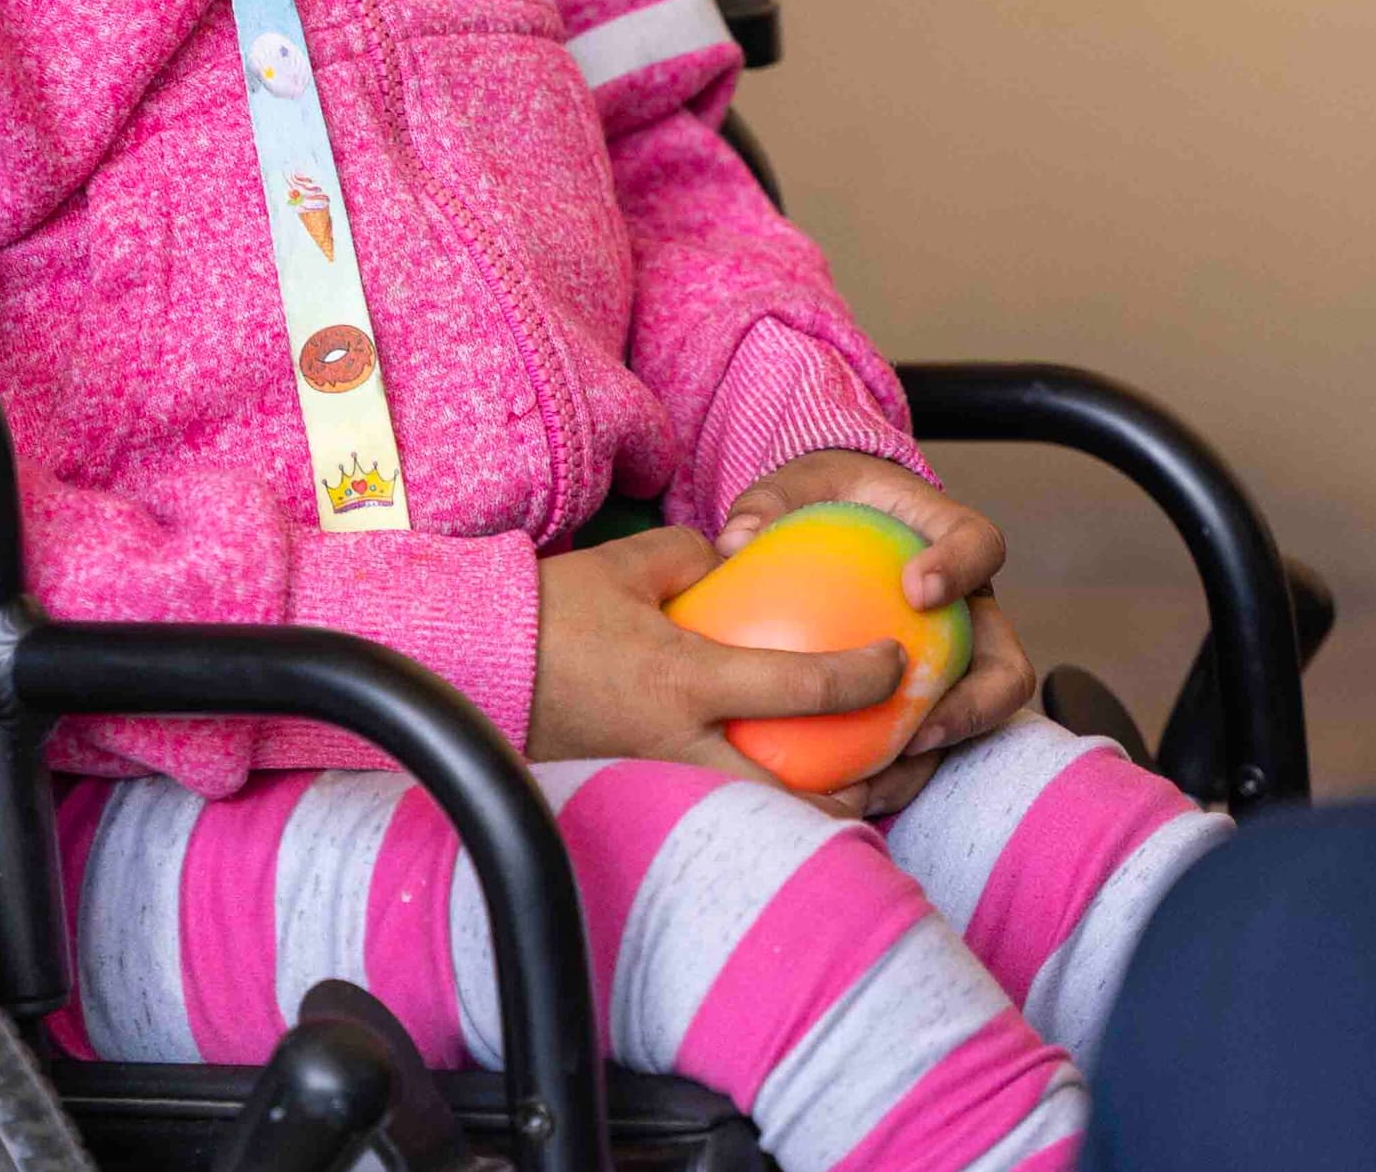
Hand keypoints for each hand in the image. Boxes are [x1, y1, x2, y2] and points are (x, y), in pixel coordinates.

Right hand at [528, 527, 902, 787]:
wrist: (477, 667)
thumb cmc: (553, 612)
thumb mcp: (629, 565)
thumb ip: (697, 557)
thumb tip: (740, 561)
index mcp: (688, 681)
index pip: (804, 687)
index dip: (867, 678)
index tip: (899, 662)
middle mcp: (683, 744)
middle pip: (798, 796)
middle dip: (861, 792)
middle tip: (894, 766)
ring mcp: (661, 780)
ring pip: (759, 819)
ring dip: (812, 813)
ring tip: (850, 791)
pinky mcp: (641, 793)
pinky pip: (715, 808)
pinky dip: (754, 804)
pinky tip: (772, 784)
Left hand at [718, 452, 1036, 812]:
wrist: (836, 524)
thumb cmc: (820, 502)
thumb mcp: (795, 487)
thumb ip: (768, 505)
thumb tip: (734, 542)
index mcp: (948, 538)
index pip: (979, 544)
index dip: (960, 567)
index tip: (918, 590)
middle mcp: (970, 608)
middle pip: (1006, 662)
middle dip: (977, 701)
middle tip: (922, 724)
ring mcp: (960, 658)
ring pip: (979, 717)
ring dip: (942, 750)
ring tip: (887, 773)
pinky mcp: (933, 697)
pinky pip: (932, 740)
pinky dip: (901, 769)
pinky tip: (848, 789)